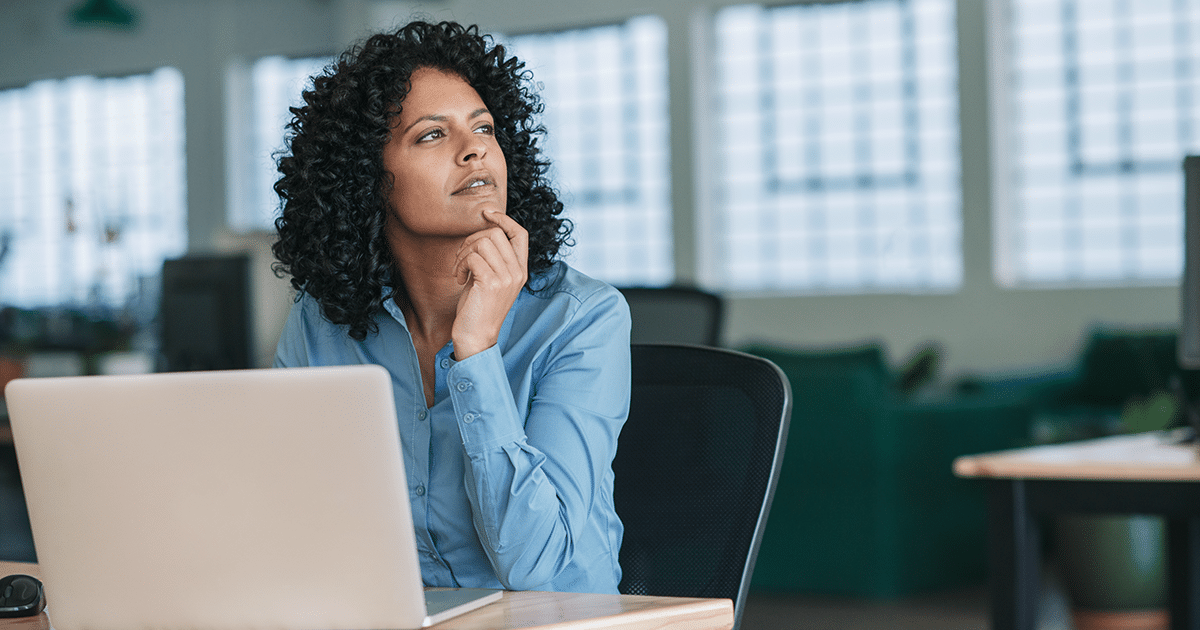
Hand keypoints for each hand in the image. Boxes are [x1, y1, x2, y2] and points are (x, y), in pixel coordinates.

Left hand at [451, 211, 527, 358]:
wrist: (477, 336)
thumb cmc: (478, 307)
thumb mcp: (490, 279)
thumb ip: (492, 258)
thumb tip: (481, 232)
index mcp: (520, 270)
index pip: (521, 233)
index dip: (504, 219)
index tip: (486, 213)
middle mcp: (518, 272)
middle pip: (496, 233)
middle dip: (471, 239)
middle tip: (461, 258)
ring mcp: (507, 278)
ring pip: (482, 242)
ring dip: (463, 252)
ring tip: (459, 270)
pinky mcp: (492, 283)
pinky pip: (473, 257)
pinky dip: (460, 265)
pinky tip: (459, 279)